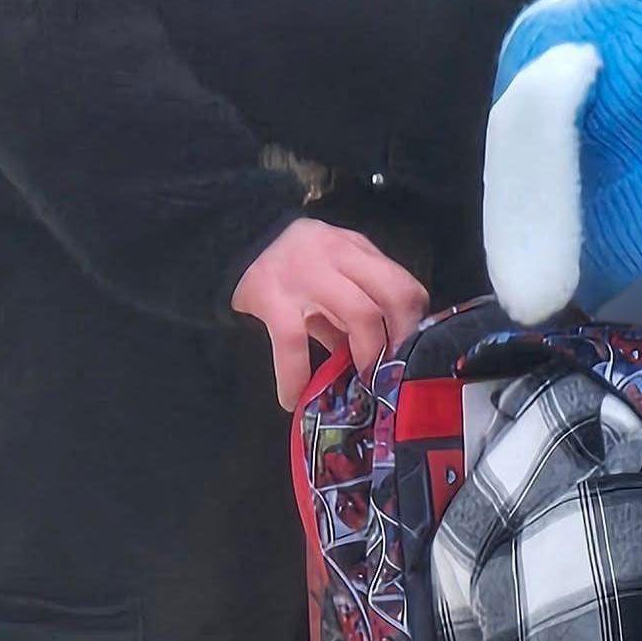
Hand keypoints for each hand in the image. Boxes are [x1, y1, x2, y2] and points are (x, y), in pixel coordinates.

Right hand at [233, 217, 428, 410]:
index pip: (403, 283)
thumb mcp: (328, 275)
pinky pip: (292, 342)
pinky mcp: (271, 297)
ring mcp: (305, 274)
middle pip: (394, 295)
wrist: (226, 241)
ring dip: (368, 354)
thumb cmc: (288, 266)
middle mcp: (337, 255)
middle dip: (401, 338)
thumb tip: (381, 355)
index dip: (414, 321)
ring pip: (360, 314)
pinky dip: (295, 376)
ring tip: (362, 382)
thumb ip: (353, 307)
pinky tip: (293, 399)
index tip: (412, 351)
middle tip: (394, 370)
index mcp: (354, 250)